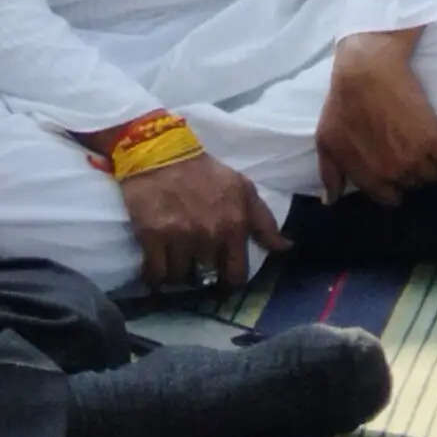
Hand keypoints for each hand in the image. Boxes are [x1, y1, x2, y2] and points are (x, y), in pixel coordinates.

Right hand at [114, 150, 285, 293]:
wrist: (163, 155)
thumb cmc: (206, 173)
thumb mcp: (244, 190)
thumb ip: (265, 222)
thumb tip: (285, 248)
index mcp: (235, 225)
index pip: (236, 274)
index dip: (230, 281)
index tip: (224, 280)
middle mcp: (209, 235)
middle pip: (207, 278)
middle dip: (203, 276)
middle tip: (198, 269)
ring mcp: (179, 238)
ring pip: (180, 278)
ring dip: (178, 276)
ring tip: (177, 266)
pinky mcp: (151, 238)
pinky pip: (155, 274)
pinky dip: (155, 278)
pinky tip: (157, 271)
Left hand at [312, 28, 436, 203]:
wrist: (367, 72)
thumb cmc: (343, 104)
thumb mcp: (327, 140)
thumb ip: (329, 173)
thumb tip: (331, 200)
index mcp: (367, 175)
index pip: (388, 197)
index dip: (394, 186)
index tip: (398, 172)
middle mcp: (392, 172)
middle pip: (414, 184)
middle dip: (414, 173)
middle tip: (413, 155)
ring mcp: (414, 157)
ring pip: (435, 175)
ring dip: (434, 165)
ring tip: (431, 150)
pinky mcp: (434, 138)